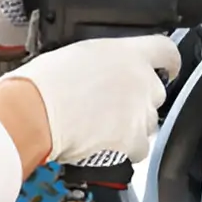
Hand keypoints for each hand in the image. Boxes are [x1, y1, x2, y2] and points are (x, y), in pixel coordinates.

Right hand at [0, 36, 181, 165]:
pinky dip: (126, 150)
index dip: (168, 62)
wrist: (33, 112)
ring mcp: (140, 111)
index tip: (167, 69)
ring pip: (148, 121)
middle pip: (156, 92)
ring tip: (103, 128)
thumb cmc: (43, 83)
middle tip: (113, 106)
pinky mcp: (133, 139)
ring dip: (132, 126)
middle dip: (139, 100)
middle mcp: (141, 80)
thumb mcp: (77, 56)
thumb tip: (102, 71)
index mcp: (128, 53)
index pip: (166, 51)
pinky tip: (106, 146)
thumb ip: (103, 62)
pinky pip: (140, 148)